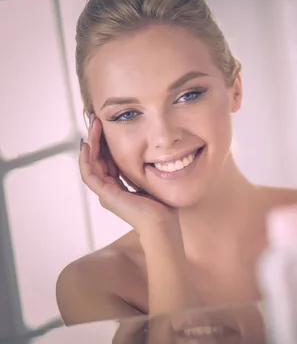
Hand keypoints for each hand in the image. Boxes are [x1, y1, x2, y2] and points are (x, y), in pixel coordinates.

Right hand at [79, 114, 178, 235]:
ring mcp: (106, 193)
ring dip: (90, 143)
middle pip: (96, 159)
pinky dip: (86, 159)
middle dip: (96, 138)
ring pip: (90, 164)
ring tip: (93, 125)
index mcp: (119, 187)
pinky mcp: (106, 195)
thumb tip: (152, 153)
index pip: (107, 160)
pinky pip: (89, 174)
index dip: (105, 142)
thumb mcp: (152, 181)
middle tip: (96, 119)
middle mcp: (109, 190)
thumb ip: (145, 170)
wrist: (162, 224)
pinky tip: (88, 144)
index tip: (107, 124)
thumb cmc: (163, 206)